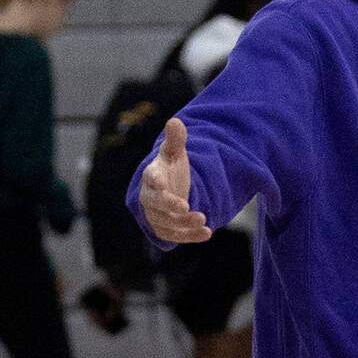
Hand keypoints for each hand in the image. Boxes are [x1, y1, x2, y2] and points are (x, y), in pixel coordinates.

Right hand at [139, 118, 212, 243]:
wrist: (170, 188)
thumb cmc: (171, 168)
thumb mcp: (175, 153)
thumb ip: (176, 140)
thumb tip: (175, 121)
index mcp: (152, 176)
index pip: (150, 178)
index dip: (155, 180)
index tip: (162, 183)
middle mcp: (150, 197)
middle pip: (155, 204)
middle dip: (169, 206)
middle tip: (187, 207)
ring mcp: (156, 215)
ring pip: (166, 222)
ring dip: (184, 223)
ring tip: (204, 219)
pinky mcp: (165, 229)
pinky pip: (175, 235)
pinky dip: (191, 236)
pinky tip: (208, 233)